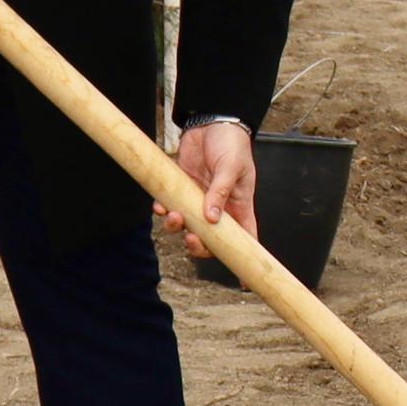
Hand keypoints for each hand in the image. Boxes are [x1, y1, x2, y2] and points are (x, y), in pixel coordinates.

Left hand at [168, 121, 256, 260]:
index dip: (244, 260)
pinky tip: (160, 206)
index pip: (246, 239)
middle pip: (211, 241)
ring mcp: (199, 201)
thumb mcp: (232, 168)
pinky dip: (163, 211)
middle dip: (199, 246)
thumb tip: (211, 219)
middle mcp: (219, 208)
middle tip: (192, 238)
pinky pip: (170, 209)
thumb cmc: (232, 144)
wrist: (211, 122)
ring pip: (187, 227)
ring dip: (177, 227)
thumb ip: (221, 193)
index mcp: (240, 207)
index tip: (243, 282)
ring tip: (173, 216)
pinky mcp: (182, 190)